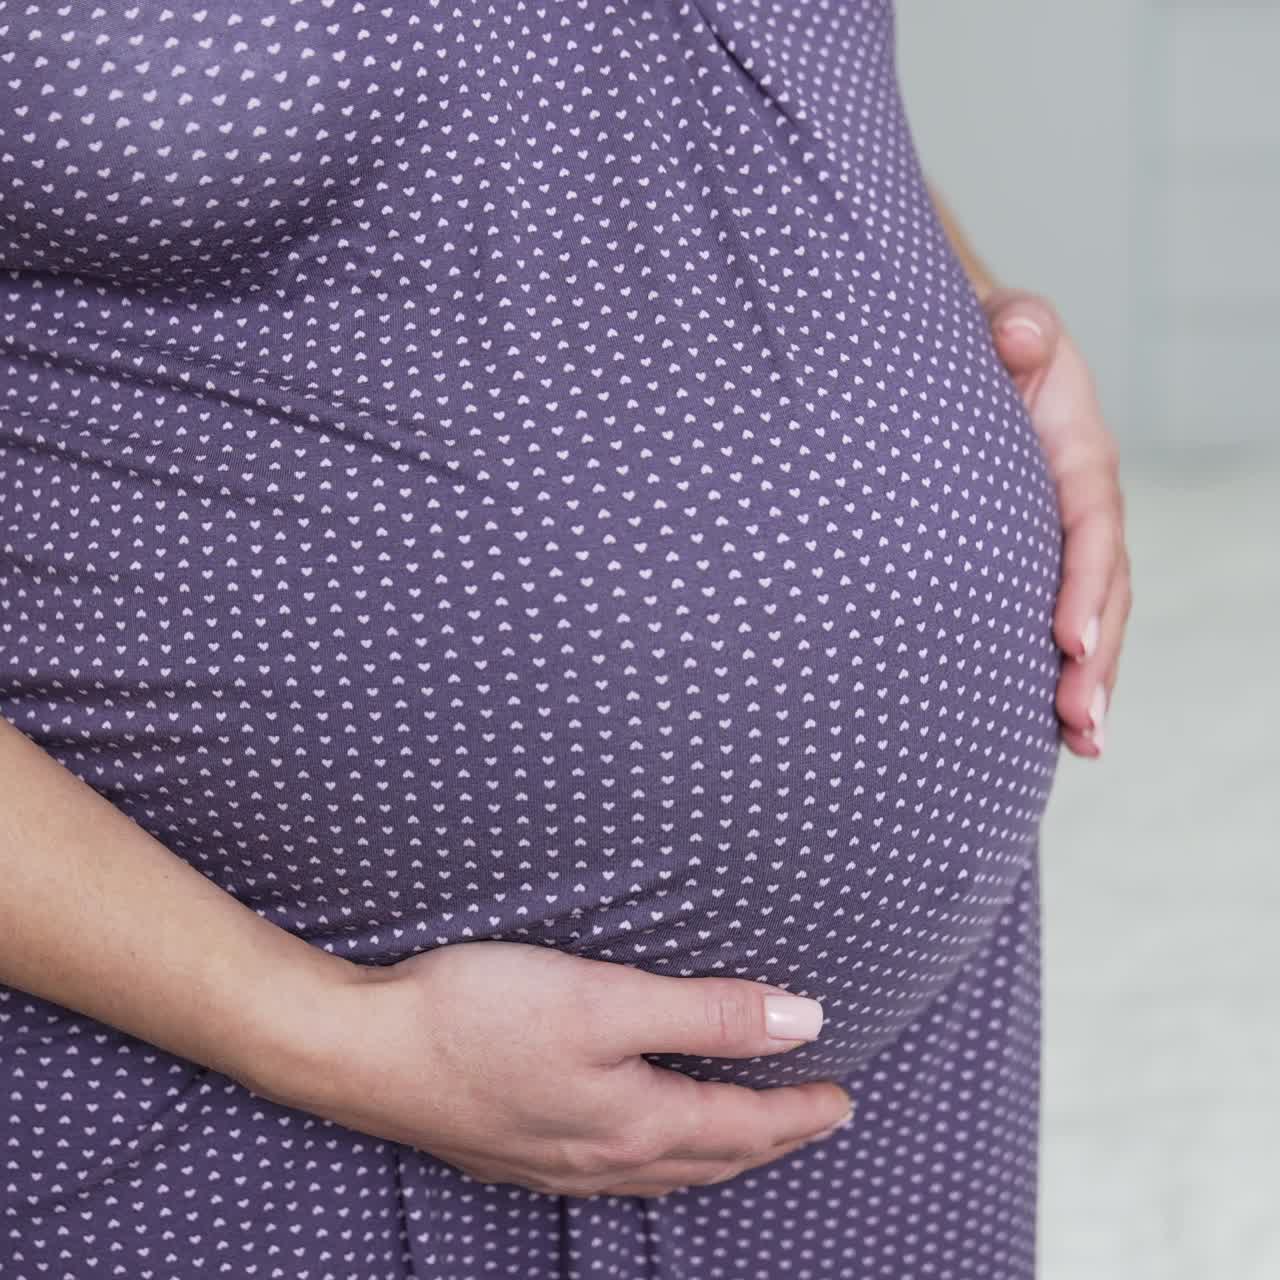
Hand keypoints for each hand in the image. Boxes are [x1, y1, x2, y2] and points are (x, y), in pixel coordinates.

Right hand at [254, 941, 853, 1198]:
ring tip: (740, 1139)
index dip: (799, 1111)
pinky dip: (656, 1159)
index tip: (842, 1099)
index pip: (742, 1124)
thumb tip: (803, 1021)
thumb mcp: (605, 999)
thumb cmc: (482, 1014)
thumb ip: (705, 1012)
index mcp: (634, 1122)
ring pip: (661, 1171)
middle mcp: (600, 1159)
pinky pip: (613, 1171)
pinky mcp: (514, 1152)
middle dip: (768, 1140)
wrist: (363, 1049)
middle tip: (810, 1121)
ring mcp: (553, 1165)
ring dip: (714, 1155)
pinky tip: (637, 1146)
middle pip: (709, 1157)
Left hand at [984, 288, 1131, 757]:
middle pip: (1102, 589)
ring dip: (1086, 682)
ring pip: (1085, 616)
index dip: (1085, 585)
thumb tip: (1020, 336)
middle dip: (1096, 660)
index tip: (1067, 642)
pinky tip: (1049, 730)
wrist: (965, 356)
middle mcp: (1080, 505)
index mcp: (1078, 454)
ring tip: (1081, 745)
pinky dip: (1056, 671)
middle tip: (1081, 726)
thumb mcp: (1004, 322)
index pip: (1091, 528)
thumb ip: (1016, 326)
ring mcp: (1058, 538)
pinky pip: (1050, 618)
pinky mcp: (1031, 561)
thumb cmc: (983, 342)